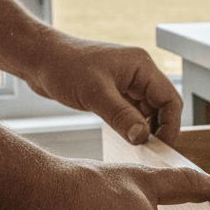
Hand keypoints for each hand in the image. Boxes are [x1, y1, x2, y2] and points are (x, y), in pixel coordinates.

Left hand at [26, 33, 181, 145]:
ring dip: (145, 129)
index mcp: (141, 66)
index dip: (171, 124)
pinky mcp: (114, 92)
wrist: (39, 59)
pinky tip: (125, 138)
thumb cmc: (63, 66)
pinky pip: (132, 112)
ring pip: (148, 111)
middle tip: (151, 151)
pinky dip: (132, 126)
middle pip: (162, 106)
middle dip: (159, 128)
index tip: (163, 146)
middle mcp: (138, 73)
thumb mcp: (95, 94)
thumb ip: (121, 116)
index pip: (170, 99)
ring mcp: (127, 82)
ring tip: (138, 147)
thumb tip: (143, 138)